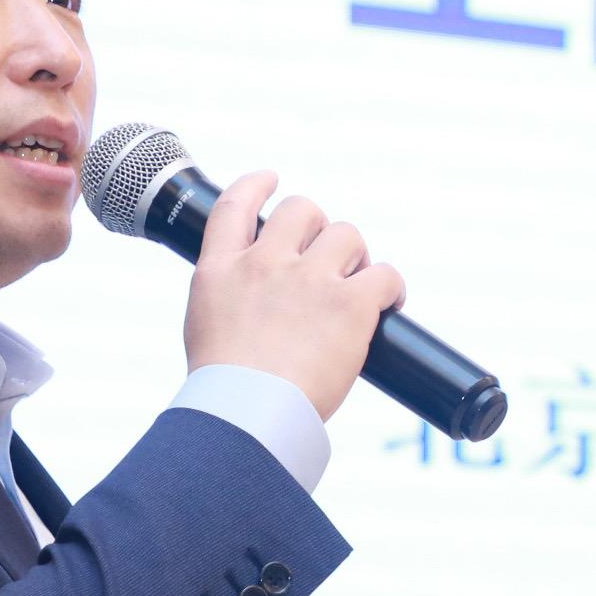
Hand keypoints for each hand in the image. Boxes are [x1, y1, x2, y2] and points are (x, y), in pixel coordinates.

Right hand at [180, 169, 406, 420]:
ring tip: (357, 288)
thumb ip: (229, 301)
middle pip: (302, 211)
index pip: (234, 206)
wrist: (246, 416)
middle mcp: (264, 264)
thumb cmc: (225, 392)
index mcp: (220, 271)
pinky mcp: (349, 304)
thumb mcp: (204, 329)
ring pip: (347, 235)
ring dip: (356, 258)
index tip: (271, 179)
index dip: (256, 186)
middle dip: (319, 228)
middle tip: (328, 262)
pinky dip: (391, 287)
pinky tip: (388, 304)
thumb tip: (256, 305)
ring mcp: (308, 280)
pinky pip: (384, 275)